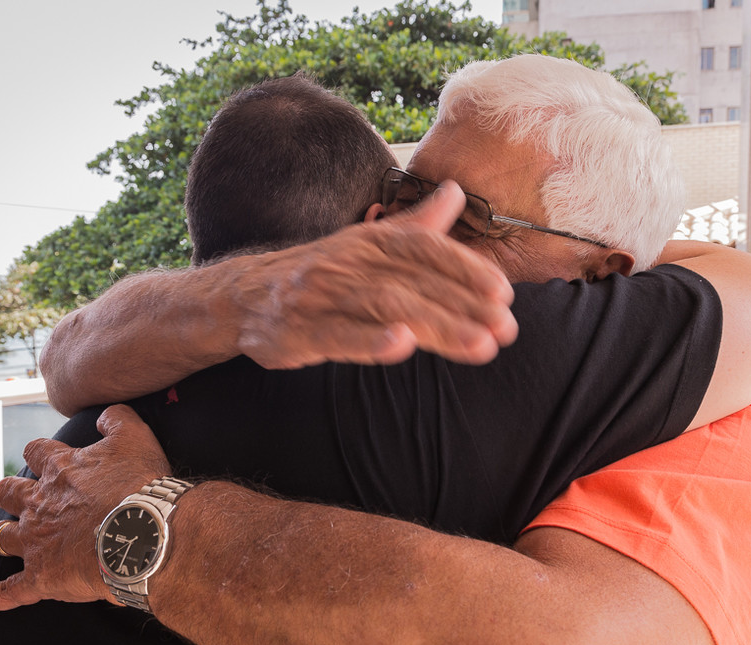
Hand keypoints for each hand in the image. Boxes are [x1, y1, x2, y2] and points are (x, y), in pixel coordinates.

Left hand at [0, 405, 171, 612]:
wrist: (143, 535)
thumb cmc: (140, 486)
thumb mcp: (136, 438)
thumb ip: (117, 420)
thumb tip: (105, 416)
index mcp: (60, 470)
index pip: (37, 452)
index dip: (39, 454)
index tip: (42, 456)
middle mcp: (39, 504)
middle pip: (9, 493)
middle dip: (8, 493)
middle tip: (12, 496)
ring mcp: (36, 541)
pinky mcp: (41, 576)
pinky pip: (12, 590)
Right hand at [236, 182, 518, 369]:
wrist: (245, 296)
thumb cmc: (321, 273)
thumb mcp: (368, 244)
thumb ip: (416, 226)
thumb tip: (457, 191)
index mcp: (369, 241)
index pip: (424, 248)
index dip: (466, 267)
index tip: (504, 292)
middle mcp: (348, 262)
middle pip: (414, 282)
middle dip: (465, 307)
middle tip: (506, 332)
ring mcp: (322, 295)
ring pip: (385, 307)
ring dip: (436, 326)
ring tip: (478, 346)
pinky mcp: (299, 330)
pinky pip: (337, 334)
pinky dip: (369, 340)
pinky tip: (401, 346)